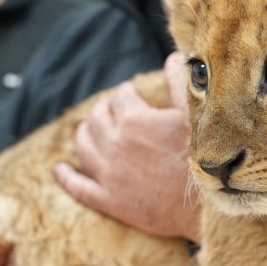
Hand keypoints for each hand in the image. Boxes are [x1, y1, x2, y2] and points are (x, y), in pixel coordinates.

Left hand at [55, 52, 199, 241]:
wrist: (206, 208)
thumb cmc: (206, 160)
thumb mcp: (196, 116)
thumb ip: (180, 83)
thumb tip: (174, 57)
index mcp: (134, 120)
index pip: (121, 96)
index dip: (129, 93)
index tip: (135, 95)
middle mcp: (114, 144)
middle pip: (98, 117)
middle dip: (105, 110)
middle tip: (114, 110)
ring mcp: (109, 175)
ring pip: (84, 146)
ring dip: (84, 133)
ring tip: (88, 129)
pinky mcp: (110, 201)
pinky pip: (78, 187)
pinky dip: (66, 176)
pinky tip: (60, 169)